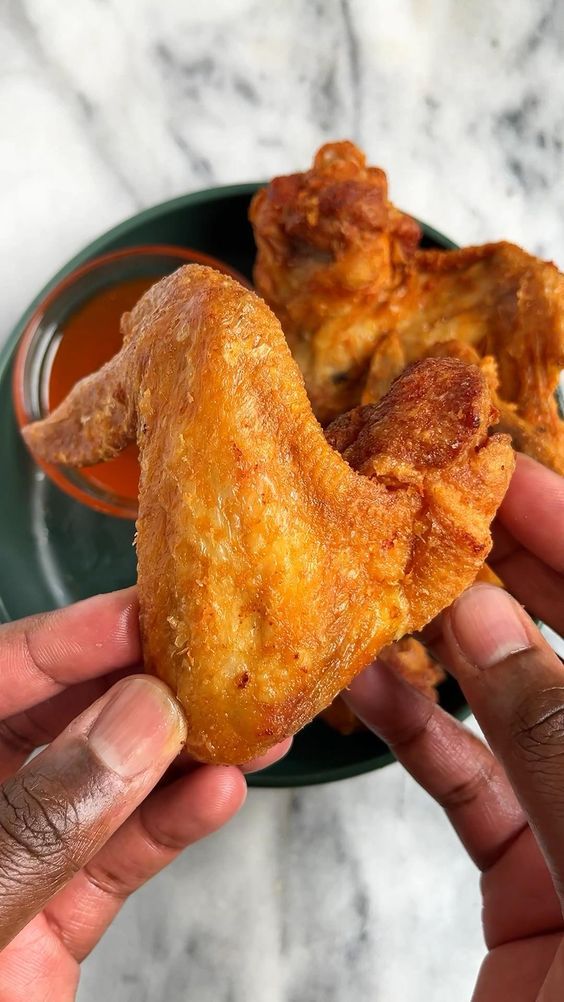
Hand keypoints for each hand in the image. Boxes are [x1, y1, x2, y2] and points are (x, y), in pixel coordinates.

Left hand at [0, 589, 288, 1001]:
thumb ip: (42, 818)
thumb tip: (138, 720)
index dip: (67, 638)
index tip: (142, 615)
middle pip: (57, 718)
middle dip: (139, 689)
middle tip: (209, 661)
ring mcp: (12, 863)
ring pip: (104, 789)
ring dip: (179, 757)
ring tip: (246, 723)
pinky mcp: (53, 922)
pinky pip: (119, 861)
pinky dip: (172, 828)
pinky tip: (220, 794)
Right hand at [345, 454, 563, 1001]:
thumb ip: (560, 749)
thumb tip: (492, 629)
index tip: (511, 476)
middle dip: (516, 573)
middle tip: (440, 508)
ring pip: (522, 714)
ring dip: (454, 651)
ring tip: (392, 588)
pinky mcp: (535, 890)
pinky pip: (475, 789)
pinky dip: (423, 736)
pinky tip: (374, 690)